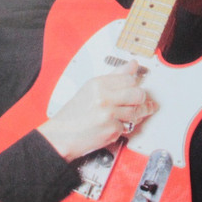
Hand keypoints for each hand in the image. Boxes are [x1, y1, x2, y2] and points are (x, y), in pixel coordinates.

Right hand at [37, 60, 156, 161]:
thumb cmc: (75, 113)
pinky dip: (124, 127)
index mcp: (99, 84)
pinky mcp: (112, 130)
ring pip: (137, 112)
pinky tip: (114, 124)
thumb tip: (133, 64)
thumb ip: (115, 76)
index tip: (134, 88)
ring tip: (125, 115)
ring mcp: (109, 115)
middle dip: (140, 100)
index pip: (130, 78)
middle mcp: (104, 98)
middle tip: (136, 102)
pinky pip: (128, 126)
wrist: (61, 136)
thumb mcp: (92, 88)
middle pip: (138, 94)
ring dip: (135, 115)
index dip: (134, 85)